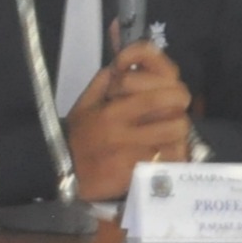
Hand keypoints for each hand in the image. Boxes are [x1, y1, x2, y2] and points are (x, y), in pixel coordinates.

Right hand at [63, 41, 194, 199]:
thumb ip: (104, 82)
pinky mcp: (132, 178)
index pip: (156, 97)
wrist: (60, 171)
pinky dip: (168, 162)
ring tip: (169, 140)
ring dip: (177, 142)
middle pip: (175, 123)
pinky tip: (162, 160)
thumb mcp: (85, 104)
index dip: (174, 94)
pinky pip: (163, 167)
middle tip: (174, 120)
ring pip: (174, 147)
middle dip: (181, 120)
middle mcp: (124, 133)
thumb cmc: (77, 136)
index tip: (174, 96)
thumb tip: (124, 64)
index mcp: (113, 112)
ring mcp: (130, 158)